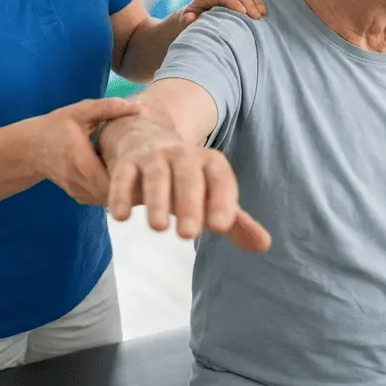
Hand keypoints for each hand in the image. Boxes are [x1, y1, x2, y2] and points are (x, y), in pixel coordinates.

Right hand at [27, 97, 142, 205]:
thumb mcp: (80, 111)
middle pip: (112, 193)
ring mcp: (77, 191)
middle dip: (133, 187)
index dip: (132, 178)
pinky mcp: (78, 195)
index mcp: (80, 159)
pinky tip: (129, 182)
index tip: (150, 168)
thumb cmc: (56, 126)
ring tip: (146, 180)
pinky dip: (114, 193)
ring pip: (107, 199)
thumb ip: (108, 108)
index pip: (110, 179)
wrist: (30, 148)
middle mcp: (78, 180)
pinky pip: (101, 198)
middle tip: (155, 176)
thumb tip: (138, 106)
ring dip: (125, 192)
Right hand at [106, 119, 270, 252]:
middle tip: (188, 235)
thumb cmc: (185, 178)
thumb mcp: (210, 195)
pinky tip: (120, 216)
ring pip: (156, 174)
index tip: (221, 227)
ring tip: (158, 228)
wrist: (146, 139)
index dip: (222, 201)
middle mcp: (183, 156)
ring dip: (157, 199)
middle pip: (188, 175)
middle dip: (189, 203)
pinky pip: (124, 175)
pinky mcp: (127, 162)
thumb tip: (264, 246)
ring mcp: (154, 157)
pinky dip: (121, 193)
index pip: (220, 178)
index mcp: (209, 163)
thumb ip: (234, 220)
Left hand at [180, 0, 270, 24]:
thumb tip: (189, 18)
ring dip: (256, 0)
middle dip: (249, 3)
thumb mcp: (186, 20)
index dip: (234, 2)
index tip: (244, 13)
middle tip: (257, 17)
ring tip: (263, 13)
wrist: (193, 15)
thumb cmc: (191, 20)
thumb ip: (187, 18)